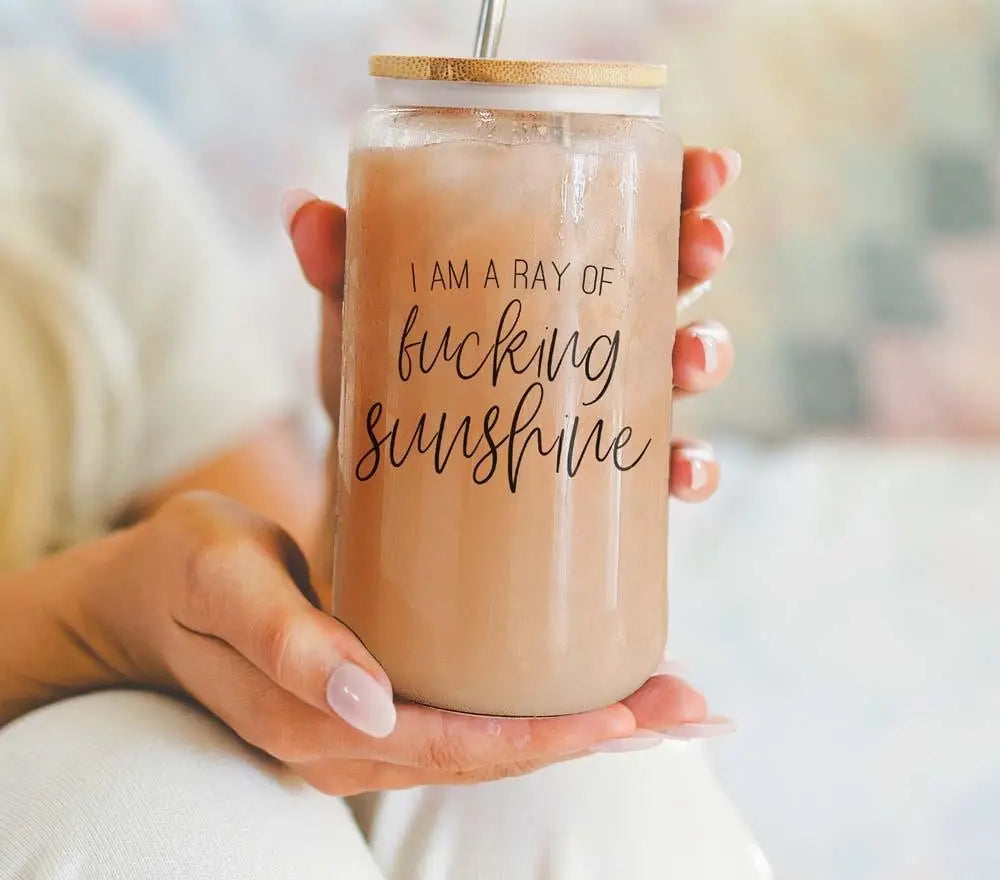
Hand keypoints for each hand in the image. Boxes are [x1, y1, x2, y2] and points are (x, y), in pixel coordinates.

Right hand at [85, 492, 712, 795]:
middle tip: (689, 704)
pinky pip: (469, 713)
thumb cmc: (189, 573)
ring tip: (666, 697)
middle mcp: (356, 744)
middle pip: (495, 755)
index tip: (629, 715)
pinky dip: (535, 707)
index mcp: (322, 728)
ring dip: (580, 724)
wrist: (151, 591)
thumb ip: (286, 643)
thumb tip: (367, 702)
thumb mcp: (223, 584)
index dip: (547, 737)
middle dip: (595, 735)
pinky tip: (583, 683)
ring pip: (491, 742)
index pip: (456, 748)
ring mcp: (369, 726)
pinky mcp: (379, 693)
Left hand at [284, 145, 738, 502]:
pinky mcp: (599, 463)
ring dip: (705, 353)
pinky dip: (687, 467)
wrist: (380, 479)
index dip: (681, 180)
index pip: (627, 206)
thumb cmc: (388, 376)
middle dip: (701, 251)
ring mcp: (602, 392)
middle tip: (705, 242)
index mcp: (551, 264)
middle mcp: (592, 320)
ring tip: (691, 360)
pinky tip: (683, 473)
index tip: (709, 164)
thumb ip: (340, 264)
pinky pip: (662, 463)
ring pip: (681, 361)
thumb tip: (303, 211)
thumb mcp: (363, 314)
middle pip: (671, 272)